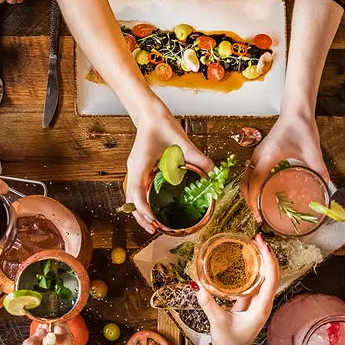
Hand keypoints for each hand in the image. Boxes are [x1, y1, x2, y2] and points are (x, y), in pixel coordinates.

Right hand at [4, 324, 77, 344]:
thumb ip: (33, 344)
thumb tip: (42, 328)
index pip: (65, 340)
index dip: (52, 334)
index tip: (39, 336)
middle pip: (65, 337)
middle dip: (49, 336)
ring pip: (59, 336)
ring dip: (46, 339)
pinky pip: (56, 340)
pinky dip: (46, 340)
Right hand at [126, 109, 212, 232]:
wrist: (150, 114)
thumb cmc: (163, 125)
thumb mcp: (183, 142)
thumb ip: (199, 159)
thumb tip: (214, 174)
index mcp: (139, 164)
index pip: (135, 192)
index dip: (143, 209)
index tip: (153, 220)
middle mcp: (133, 170)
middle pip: (130, 200)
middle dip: (141, 217)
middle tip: (154, 230)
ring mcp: (134, 170)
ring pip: (132, 198)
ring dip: (140, 212)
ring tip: (153, 225)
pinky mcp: (138, 170)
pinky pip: (137, 191)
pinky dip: (142, 203)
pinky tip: (153, 211)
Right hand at [195, 235, 279, 344]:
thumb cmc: (230, 344)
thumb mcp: (218, 323)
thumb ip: (208, 304)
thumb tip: (197, 285)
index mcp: (261, 307)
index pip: (271, 278)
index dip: (268, 259)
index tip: (262, 244)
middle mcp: (263, 302)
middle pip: (272, 274)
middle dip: (267, 255)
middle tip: (256, 238)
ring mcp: (259, 302)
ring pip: (266, 277)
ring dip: (262, 260)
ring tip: (252, 244)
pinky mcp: (252, 303)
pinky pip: (256, 282)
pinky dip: (253, 269)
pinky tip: (244, 261)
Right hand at [241, 114, 327, 219]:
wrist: (295, 112)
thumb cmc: (301, 128)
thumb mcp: (313, 150)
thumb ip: (319, 169)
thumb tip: (325, 186)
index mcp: (268, 156)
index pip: (254, 183)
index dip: (254, 201)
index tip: (259, 214)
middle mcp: (258, 156)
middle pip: (245, 183)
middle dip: (248, 201)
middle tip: (258, 216)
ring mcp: (257, 155)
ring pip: (246, 178)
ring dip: (249, 194)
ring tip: (258, 207)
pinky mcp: (260, 154)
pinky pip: (251, 173)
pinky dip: (252, 185)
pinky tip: (262, 192)